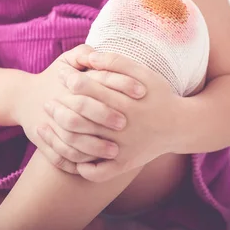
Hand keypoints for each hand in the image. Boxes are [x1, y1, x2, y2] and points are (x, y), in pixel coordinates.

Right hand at [13, 45, 124, 173]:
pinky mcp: (44, 144)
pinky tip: (97, 164)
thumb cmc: (54, 77)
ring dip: (95, 148)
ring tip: (116, 151)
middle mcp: (59, 106)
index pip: (98, 82)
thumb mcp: (66, 60)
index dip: (122, 85)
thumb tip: (99, 56)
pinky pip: (62, 159)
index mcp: (68, 84)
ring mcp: (50, 128)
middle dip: (105, 118)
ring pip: (73, 142)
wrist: (23, 99)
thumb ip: (84, 53)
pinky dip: (79, 163)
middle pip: (83, 114)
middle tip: (125, 125)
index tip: (142, 92)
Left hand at [48, 52, 180, 181]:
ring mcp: (122, 148)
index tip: (60, 75)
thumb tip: (88, 57)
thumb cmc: (159, 95)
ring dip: (60, 137)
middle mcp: (122, 127)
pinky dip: (81, 167)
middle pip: (80, 118)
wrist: (182, 126)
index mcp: (125, 101)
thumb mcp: (143, 72)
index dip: (70, 80)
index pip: (88, 89)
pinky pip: (96, 172)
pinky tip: (71, 157)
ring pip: (82, 145)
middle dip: (59, 108)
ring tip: (47, 127)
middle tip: (48, 103)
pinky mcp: (124, 165)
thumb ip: (116, 61)